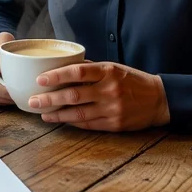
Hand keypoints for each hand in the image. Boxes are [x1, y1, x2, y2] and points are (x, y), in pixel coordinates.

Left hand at [27, 61, 169, 130]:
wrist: (159, 99)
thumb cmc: (132, 80)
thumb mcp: (113, 68)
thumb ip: (90, 69)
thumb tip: (62, 67)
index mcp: (107, 71)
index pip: (77, 72)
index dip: (56, 76)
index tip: (39, 79)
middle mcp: (109, 90)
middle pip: (73, 95)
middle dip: (50, 99)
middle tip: (33, 100)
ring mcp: (112, 109)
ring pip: (78, 114)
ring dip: (57, 114)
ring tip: (42, 113)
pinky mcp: (114, 124)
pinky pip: (88, 124)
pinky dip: (72, 122)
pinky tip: (60, 120)